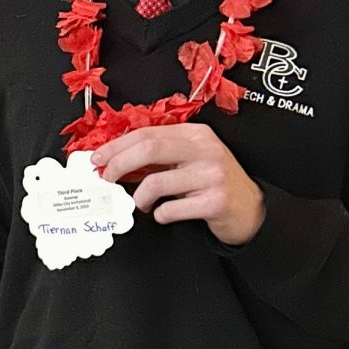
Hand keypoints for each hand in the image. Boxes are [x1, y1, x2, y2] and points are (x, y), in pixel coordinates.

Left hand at [90, 123, 264, 245]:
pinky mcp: (215, 202)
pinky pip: (171, 209)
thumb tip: (114, 159)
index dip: (116, 146)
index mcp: (195, 134)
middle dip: (118, 164)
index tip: (98, 158)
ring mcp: (212, 175)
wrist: (249, 209)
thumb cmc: (212, 182)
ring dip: (139, 198)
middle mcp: (205, 150)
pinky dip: (159, 215)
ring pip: (155, 182)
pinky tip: (163, 214)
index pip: (146, 133)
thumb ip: (158, 155)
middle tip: (106, 178)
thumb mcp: (188, 159)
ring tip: (142, 203)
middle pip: (148, 149)